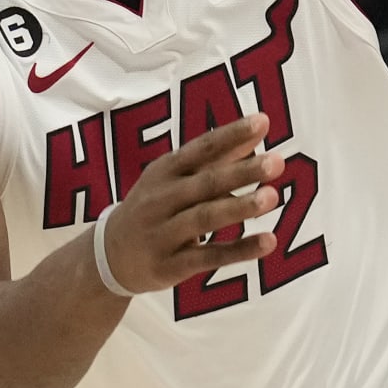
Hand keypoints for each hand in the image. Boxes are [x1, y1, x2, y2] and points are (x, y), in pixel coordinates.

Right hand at [98, 113, 284, 293]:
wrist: (110, 255)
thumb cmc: (154, 207)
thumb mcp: (176, 178)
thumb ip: (218, 157)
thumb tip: (258, 131)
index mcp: (165, 170)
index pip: (201, 148)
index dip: (230, 135)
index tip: (261, 122)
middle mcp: (162, 198)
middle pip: (205, 183)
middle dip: (241, 172)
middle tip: (277, 162)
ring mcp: (164, 233)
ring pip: (205, 218)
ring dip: (240, 207)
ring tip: (272, 196)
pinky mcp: (171, 265)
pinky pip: (209, 257)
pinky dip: (239, 250)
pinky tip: (269, 241)